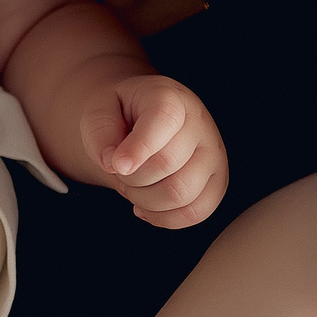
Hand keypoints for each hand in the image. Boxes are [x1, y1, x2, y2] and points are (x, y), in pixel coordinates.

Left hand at [80, 74, 227, 228]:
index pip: (163, 121)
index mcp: (171, 98)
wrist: (138, 120)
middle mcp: (200, 124)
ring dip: (144, 200)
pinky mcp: (217, 183)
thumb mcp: (99, 111)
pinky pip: (196, 213)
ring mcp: (214, 155)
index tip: (115, 165)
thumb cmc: (119, 115)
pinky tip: (144, 205)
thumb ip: (101, 132)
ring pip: (181, 193)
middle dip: (131, 177)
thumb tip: (114, 164)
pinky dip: (164, 218)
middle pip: (167, 164)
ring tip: (132, 186)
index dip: (137, 148)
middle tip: (118, 171)